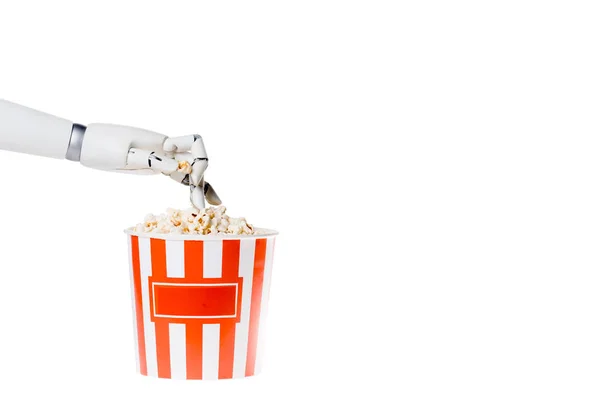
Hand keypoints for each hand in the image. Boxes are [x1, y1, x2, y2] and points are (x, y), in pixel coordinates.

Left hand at [79, 124, 220, 206]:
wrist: (83, 145)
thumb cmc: (99, 146)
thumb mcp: (122, 155)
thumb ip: (150, 160)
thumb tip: (175, 168)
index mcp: (160, 141)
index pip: (194, 142)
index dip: (198, 159)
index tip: (187, 175)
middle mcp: (166, 148)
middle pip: (196, 159)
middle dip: (203, 179)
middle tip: (201, 204)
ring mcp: (162, 158)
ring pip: (190, 170)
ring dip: (202, 186)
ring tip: (211, 204)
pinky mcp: (156, 167)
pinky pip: (178, 176)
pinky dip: (190, 186)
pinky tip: (198, 199)